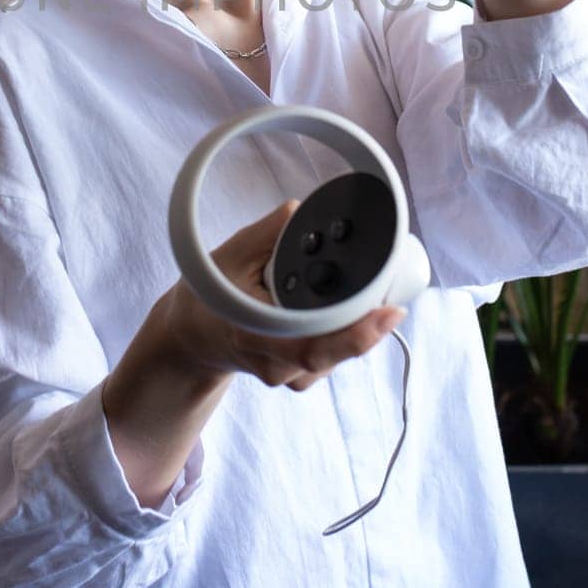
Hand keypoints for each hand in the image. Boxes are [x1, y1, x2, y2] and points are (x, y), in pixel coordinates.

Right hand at [158, 200, 404, 392]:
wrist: (196, 337)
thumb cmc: (211, 296)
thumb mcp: (231, 255)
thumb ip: (268, 231)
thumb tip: (301, 210)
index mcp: (254, 334)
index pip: (312, 345)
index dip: (356, 332)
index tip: (391, 310)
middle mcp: (276, 364)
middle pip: (337, 349)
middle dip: (368, 316)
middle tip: (391, 289)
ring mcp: (290, 376)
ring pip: (342, 353)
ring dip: (359, 321)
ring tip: (361, 290)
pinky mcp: (303, 377)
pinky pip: (338, 355)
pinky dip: (349, 328)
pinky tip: (346, 307)